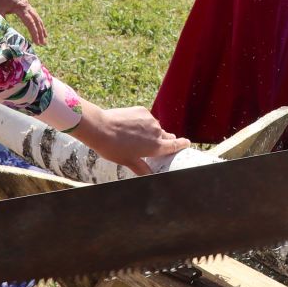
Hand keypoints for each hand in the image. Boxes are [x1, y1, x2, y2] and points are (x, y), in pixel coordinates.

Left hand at [0, 0, 46, 44]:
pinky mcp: (23, 2)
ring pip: (36, 16)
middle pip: (37, 20)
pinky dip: (37, 21)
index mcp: (21, 8)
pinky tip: (36, 24)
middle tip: (44, 43)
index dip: (34, 34)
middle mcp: (26, 6)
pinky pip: (33, 13)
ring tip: (45, 36)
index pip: (30, 23)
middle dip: (41, 32)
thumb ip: (1, 22)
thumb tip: (1, 34)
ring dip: (41, 27)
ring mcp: (26, 3)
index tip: (37, 43)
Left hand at [70, 104, 188, 174]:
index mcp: (156, 147)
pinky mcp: (142, 110)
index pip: (175, 145)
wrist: (100, 128)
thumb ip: (142, 169)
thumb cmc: (113, 148)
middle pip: (166, 136)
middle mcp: (157, 132)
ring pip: (155, 126)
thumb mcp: (128, 162)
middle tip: (152, 144)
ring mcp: (150, 120)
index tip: (187, 142)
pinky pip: (146, 118)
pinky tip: (129, 126)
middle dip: (163, 139)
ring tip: (134, 136)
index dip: (182, 144)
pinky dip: (142, 122)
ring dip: (150, 131)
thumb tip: (150, 176)